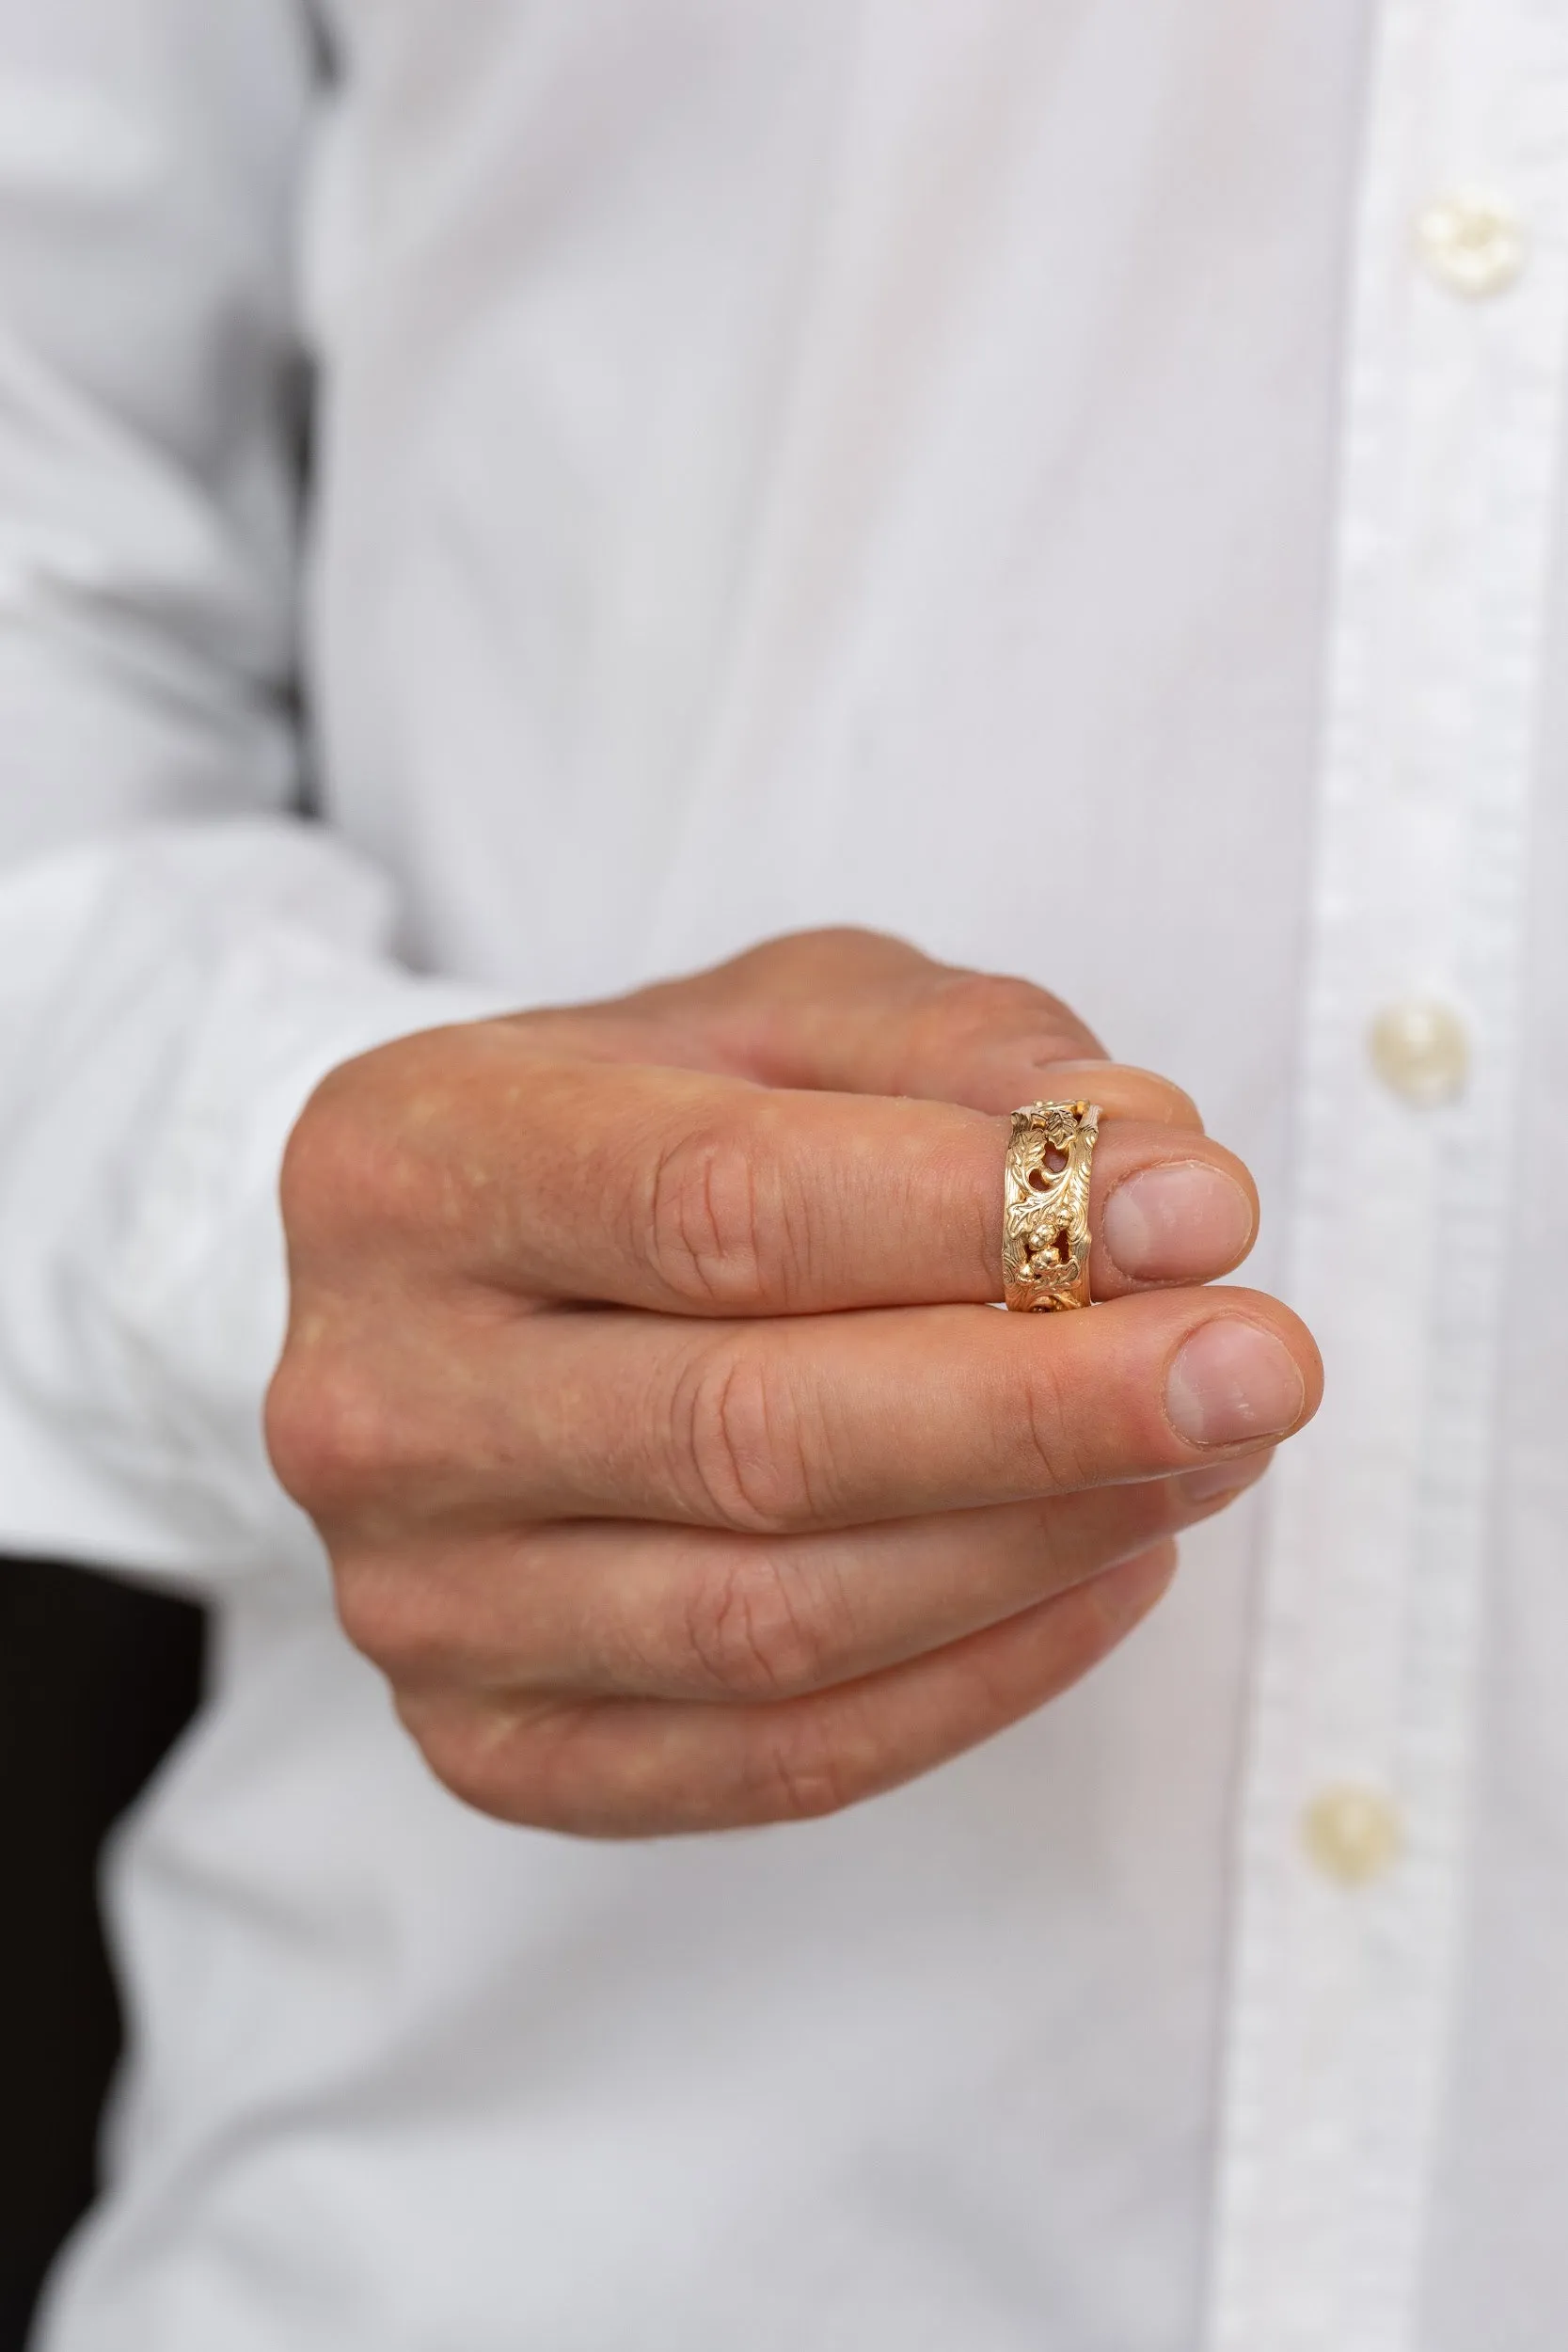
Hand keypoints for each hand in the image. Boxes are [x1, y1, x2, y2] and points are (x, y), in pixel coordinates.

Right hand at [266, 929, 1319, 1834]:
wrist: (465, 1289)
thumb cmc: (637, 1129)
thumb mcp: (780, 1017)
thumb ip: (958, 1056)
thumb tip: (1153, 1166)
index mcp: (411, 1166)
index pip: (715, 1209)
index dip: (975, 1218)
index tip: (1201, 1210)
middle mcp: (375, 1398)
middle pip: (748, 1435)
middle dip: (1043, 1408)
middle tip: (1259, 1367)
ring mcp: (415, 1599)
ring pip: (771, 1620)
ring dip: (1037, 1543)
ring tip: (1207, 1452)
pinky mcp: (492, 1746)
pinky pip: (772, 1761)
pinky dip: (978, 1681)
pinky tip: (1108, 1570)